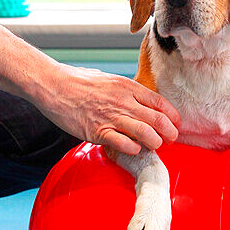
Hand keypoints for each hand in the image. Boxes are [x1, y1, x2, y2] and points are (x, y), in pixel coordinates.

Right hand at [36, 64, 179, 154]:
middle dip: (170, 134)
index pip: (160, 103)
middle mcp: (123, 101)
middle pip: (158, 120)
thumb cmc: (78, 82)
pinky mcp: (98, 132)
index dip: (173, 117)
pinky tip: (133, 149)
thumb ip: (126, 91)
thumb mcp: (109, 80)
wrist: (53, 85)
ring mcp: (111, 117)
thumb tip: (139, 101)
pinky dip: (133, 149)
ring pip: (146, 134)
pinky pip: (124, 144)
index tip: (175, 124)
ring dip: (155, 143)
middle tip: (170, 140)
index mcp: (128, 87)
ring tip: (154, 146)